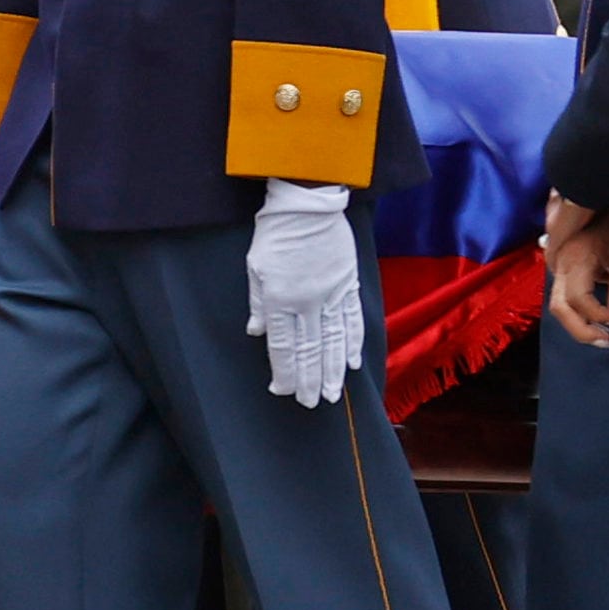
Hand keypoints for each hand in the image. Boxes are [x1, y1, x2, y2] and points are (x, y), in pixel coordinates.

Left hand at [243, 179, 364, 406]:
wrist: (308, 206)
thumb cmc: (274, 233)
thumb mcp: (255, 266)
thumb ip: (258, 302)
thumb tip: (257, 332)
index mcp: (279, 299)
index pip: (282, 346)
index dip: (284, 371)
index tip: (282, 390)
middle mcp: (308, 303)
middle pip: (310, 350)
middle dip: (310, 380)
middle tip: (312, 403)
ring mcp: (331, 295)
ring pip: (334, 342)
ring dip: (334, 371)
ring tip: (333, 394)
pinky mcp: (348, 285)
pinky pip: (353, 321)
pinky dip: (353, 344)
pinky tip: (353, 363)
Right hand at [544, 191, 608, 348]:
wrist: (601, 199)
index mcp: (575, 260)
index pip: (578, 299)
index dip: (599, 315)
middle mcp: (560, 266)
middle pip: (559, 308)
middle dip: (583, 330)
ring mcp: (558, 268)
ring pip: (557, 306)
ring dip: (579, 325)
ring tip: (605, 337)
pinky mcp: (564, 270)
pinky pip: (563, 298)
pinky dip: (579, 314)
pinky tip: (599, 321)